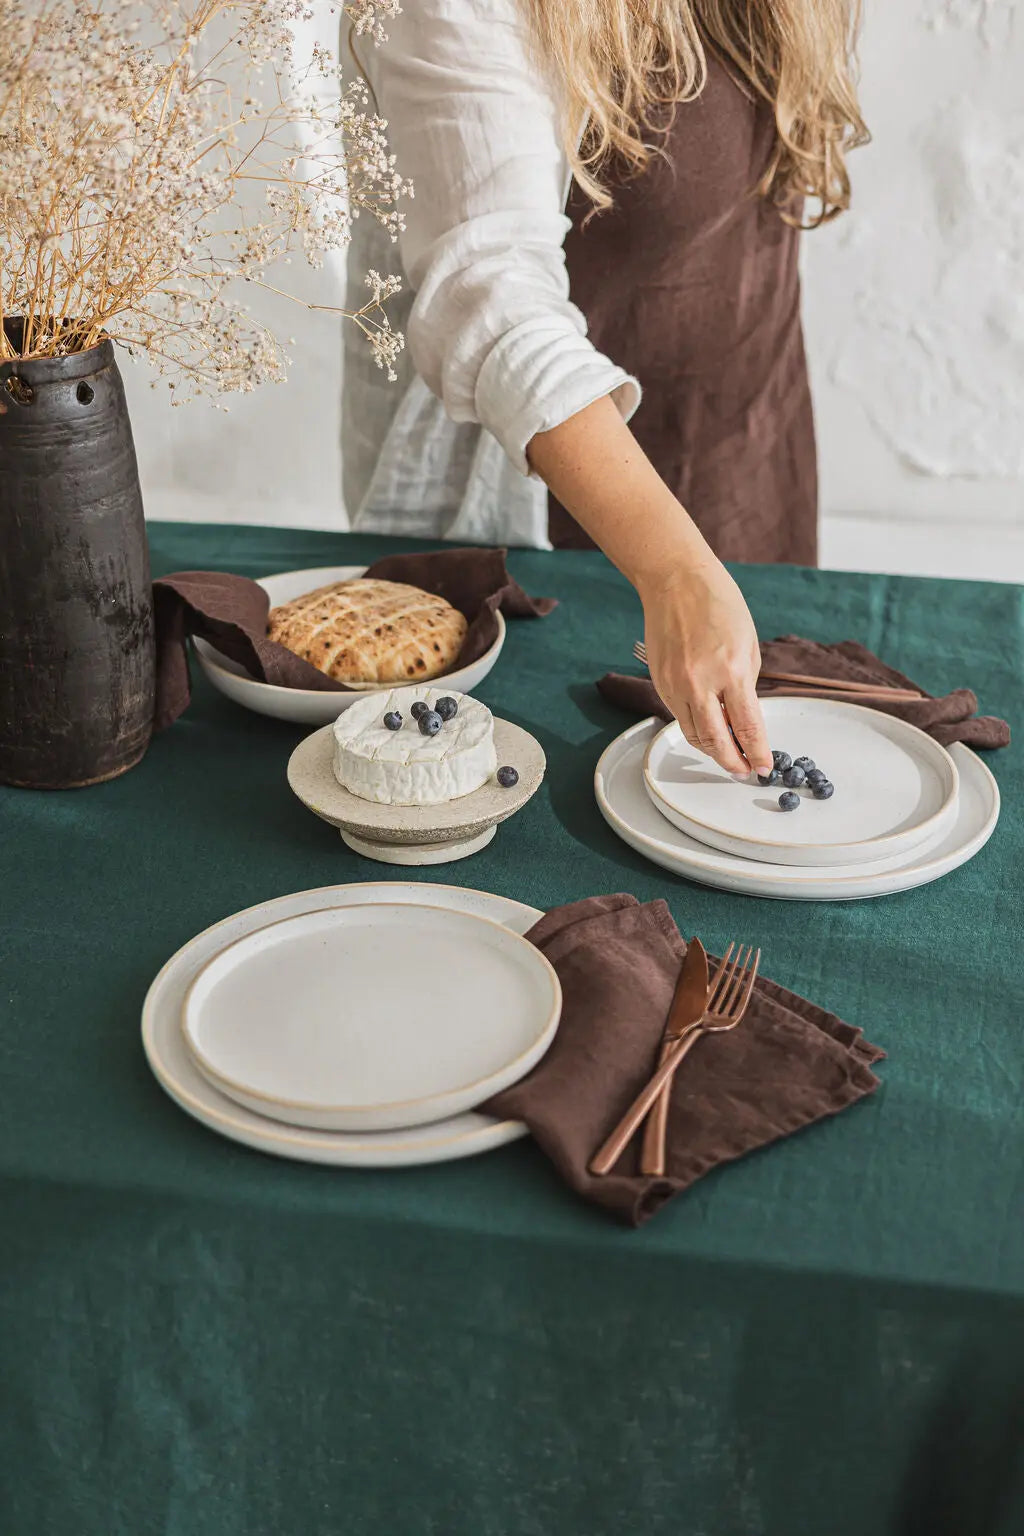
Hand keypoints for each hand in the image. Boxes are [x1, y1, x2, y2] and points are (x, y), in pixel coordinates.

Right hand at [638, 557, 772, 775]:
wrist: (676, 581)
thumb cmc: (718, 604)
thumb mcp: (748, 644)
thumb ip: (745, 684)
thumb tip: (741, 716)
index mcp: (732, 671)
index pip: (747, 726)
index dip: (757, 753)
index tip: (764, 767)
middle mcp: (700, 683)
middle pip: (716, 741)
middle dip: (732, 763)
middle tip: (744, 772)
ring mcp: (675, 684)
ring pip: (693, 734)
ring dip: (711, 750)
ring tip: (727, 754)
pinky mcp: (660, 682)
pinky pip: (678, 716)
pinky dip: (694, 727)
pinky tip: (708, 726)